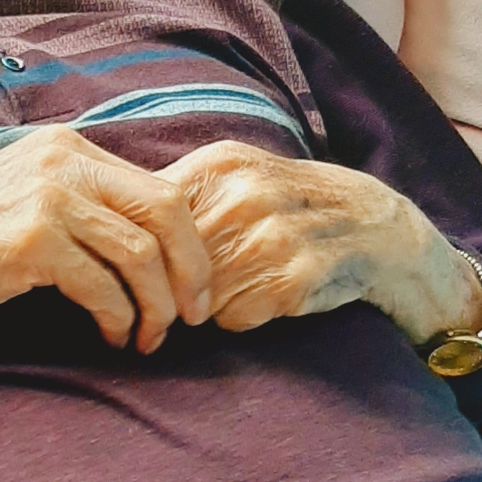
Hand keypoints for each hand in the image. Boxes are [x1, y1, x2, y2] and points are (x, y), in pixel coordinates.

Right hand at [0, 126, 214, 420]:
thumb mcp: (33, 201)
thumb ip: (89, 202)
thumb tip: (167, 234)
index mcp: (66, 147)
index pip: (161, 189)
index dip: (192, 246)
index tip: (195, 290)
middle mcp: (60, 160)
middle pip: (166, 213)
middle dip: (191, 273)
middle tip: (194, 318)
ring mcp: (46, 196)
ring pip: (141, 254)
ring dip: (156, 306)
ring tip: (149, 339)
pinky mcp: (31, 240)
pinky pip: (103, 285)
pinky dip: (118, 318)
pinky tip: (113, 337)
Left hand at [160, 140, 481, 344]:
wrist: (380, 229)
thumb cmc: (289, 209)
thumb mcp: (235, 180)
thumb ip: (173, 196)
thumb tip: (102, 221)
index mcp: (221, 163)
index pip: (146, 218)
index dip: (141, 253)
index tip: (143, 267)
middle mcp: (247, 192)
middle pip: (168, 264)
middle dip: (174, 286)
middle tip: (197, 289)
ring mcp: (276, 233)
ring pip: (199, 297)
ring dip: (211, 305)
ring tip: (243, 285)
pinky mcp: (299, 276)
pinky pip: (236, 318)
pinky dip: (244, 318)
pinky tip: (269, 297)